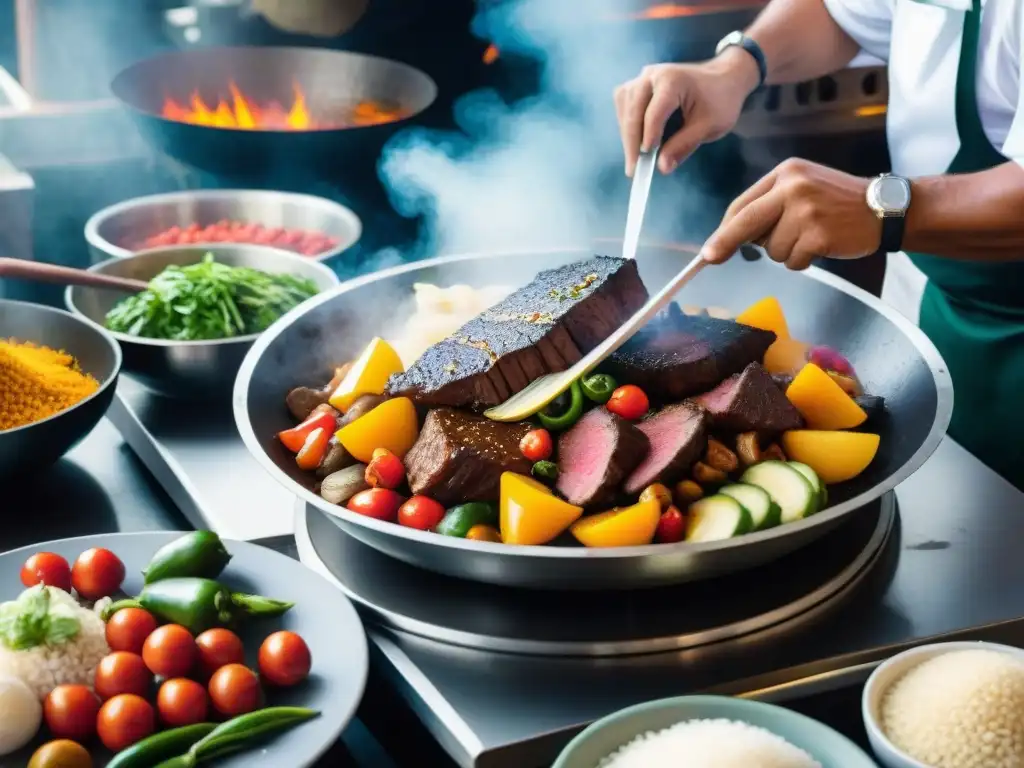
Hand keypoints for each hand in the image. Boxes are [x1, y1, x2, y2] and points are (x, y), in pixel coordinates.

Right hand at [613, 51, 758, 176]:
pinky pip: (624, 104)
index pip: (654, 112)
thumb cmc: (720, 100)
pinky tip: (635, 142)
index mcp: (673, 80)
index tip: (646, 160)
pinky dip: (627, 125)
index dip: (649, 136)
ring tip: (635, 159)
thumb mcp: (709, 126)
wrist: (723, 77)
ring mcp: (644, 77)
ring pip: (624, 106)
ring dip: (627, 134)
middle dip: (631, 141)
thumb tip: (662, 168)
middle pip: (633, 109)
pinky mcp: (638, 84)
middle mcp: (654, 75)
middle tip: (634, 170)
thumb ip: (684, 145)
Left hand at [701, 158, 882, 269]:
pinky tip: (822, 245)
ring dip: (786, 252)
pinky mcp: (818, 234)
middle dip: (724, 244)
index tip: (709, 248)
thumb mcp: (803, 188)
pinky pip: (793, 261)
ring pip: (772, 249)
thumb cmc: (838, 202)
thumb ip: (771, 206)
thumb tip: (733, 237)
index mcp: (785, 173)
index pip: (743, 204)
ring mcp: (806, 211)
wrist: (885, 208)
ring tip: (811, 236)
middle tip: (708, 259)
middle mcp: (793, 187)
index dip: (724, 229)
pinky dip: (803, 260)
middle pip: (746, 223)